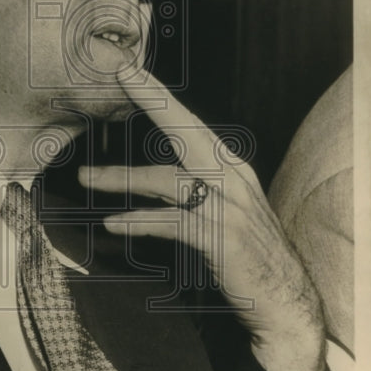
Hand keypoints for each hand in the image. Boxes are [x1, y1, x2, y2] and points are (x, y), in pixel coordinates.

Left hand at [79, 71, 327, 370]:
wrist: (283, 299)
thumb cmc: (246, 254)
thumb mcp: (222, 209)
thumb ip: (193, 187)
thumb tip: (150, 175)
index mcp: (230, 167)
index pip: (190, 124)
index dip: (160, 97)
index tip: (131, 71)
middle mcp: (232, 178)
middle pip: (186, 132)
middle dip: (152, 101)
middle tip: (121, 78)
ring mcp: (229, 206)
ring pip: (168, 179)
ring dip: (123, 177)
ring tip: (87, 178)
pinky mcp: (221, 237)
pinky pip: (171, 223)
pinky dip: (139, 220)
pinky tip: (113, 223)